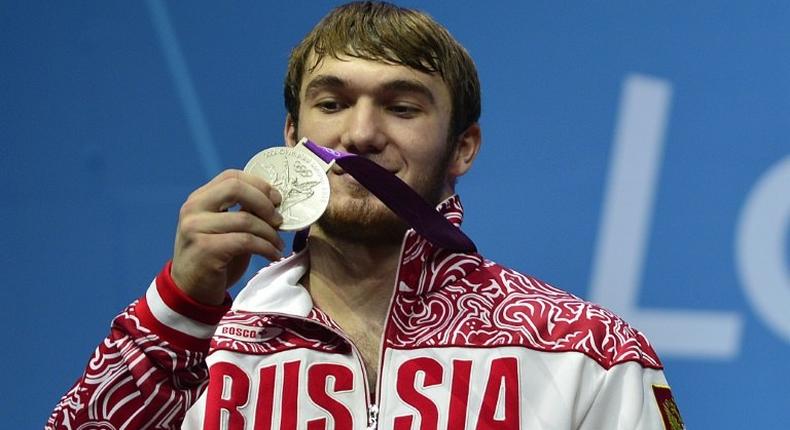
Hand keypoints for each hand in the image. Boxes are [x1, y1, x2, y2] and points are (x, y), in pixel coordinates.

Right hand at [171, 169, 283, 304]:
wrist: (191, 292)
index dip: (259, 184)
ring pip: (245, 219)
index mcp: (199, 199)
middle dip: (264, 203)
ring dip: (270, 233)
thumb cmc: (215, 258)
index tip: (277, 199)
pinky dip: (266, 248)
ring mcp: (196, 228)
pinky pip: (246, 241)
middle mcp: (193, 209)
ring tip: (278, 244)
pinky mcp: (206, 249)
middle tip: (279, 220)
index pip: (231, 177)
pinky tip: (273, 255)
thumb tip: (276, 202)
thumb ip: (242, 211)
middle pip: (235, 189)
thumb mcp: (225, 229)